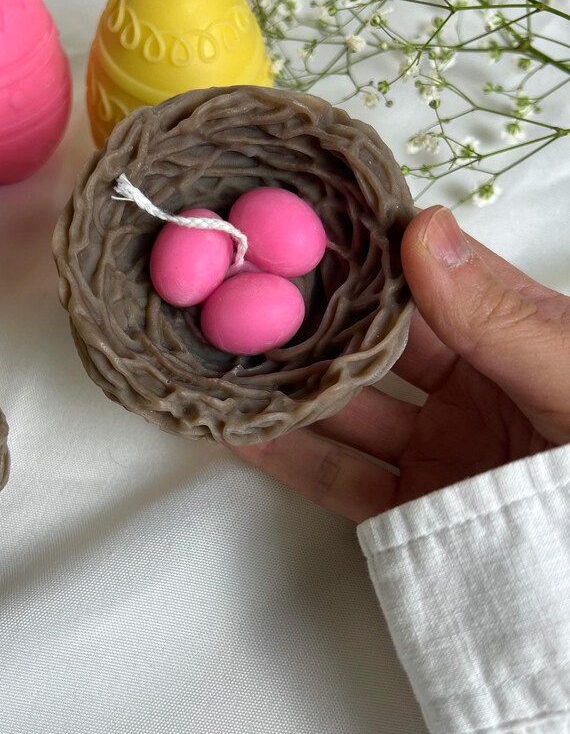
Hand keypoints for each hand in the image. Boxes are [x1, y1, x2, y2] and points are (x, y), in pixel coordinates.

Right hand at [232, 206, 569, 522]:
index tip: (296, 228)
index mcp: (513, 335)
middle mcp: (470, 384)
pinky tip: (245, 431)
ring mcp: (441, 447)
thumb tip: (424, 229)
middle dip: (308, 320)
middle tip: (237, 292)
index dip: (364, 252)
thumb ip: (500, 317)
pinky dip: (293, 458)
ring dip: (288, 388)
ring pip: (348, 411)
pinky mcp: (420, 506)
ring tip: (221, 359)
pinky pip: (345, 480)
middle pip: (373, 345)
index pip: (424, 279)